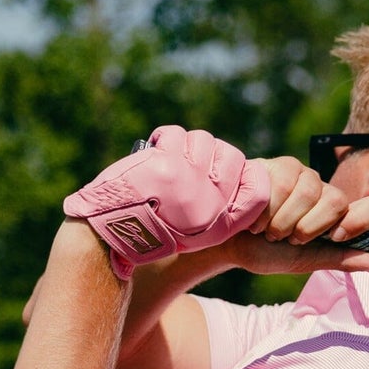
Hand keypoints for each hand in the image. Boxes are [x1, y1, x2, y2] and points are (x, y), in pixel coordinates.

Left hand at [61, 126, 265, 277]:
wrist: (110, 234)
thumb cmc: (151, 230)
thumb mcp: (196, 231)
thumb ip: (218, 203)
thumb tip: (233, 164)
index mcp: (222, 224)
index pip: (258, 189)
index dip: (248, 173)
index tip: (231, 171)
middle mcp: (211, 203)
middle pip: (232, 155)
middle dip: (211, 153)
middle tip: (188, 165)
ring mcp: (191, 182)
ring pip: (203, 139)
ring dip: (185, 145)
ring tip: (168, 163)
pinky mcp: (167, 166)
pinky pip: (176, 134)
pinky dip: (164, 138)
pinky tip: (155, 154)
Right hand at [229, 156, 368, 274]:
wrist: (223, 241)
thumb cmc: (262, 251)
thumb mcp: (303, 260)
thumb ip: (341, 259)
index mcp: (335, 217)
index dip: (358, 222)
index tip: (335, 237)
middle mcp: (324, 193)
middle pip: (339, 200)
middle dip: (308, 228)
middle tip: (287, 237)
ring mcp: (303, 175)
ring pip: (311, 191)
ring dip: (283, 220)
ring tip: (266, 227)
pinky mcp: (280, 164)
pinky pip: (285, 182)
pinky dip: (267, 207)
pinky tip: (254, 212)